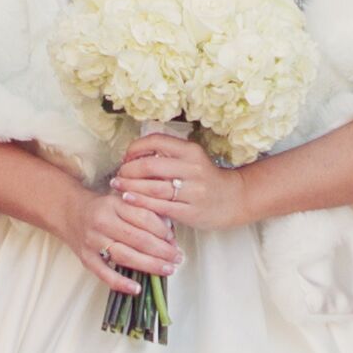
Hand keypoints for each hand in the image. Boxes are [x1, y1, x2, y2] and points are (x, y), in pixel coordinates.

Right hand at [66, 154, 183, 294]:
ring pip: (125, 256)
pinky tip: (137, 289)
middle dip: (162, 251)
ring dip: (150, 265)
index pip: (144, 218)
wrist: (69, 212)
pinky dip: (120, 283)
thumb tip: (169, 230)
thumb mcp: (121, 201)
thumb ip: (143, 211)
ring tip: (167, 270)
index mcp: (114, 204)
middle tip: (177, 258)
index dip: (163, 231)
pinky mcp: (85, 258)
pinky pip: (104, 273)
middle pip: (138, 239)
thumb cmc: (102, 208)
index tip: (174, 240)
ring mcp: (93, 241)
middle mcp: (102, 222)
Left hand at [107, 129, 250, 240]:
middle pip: (150, 166)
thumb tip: (133, 155)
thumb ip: (168, 155)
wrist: (234, 199)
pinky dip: (140, 202)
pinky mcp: (190, 211)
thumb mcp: (192, 159)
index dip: (135, 148)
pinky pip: (160, 206)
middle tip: (118, 174)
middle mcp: (193, 169)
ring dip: (130, 186)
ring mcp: (193, 191)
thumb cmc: (206, 179)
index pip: (156, 141)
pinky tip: (128, 199)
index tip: (126, 157)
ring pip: (153, 187)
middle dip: (128, 170)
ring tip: (118, 186)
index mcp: (192, 151)